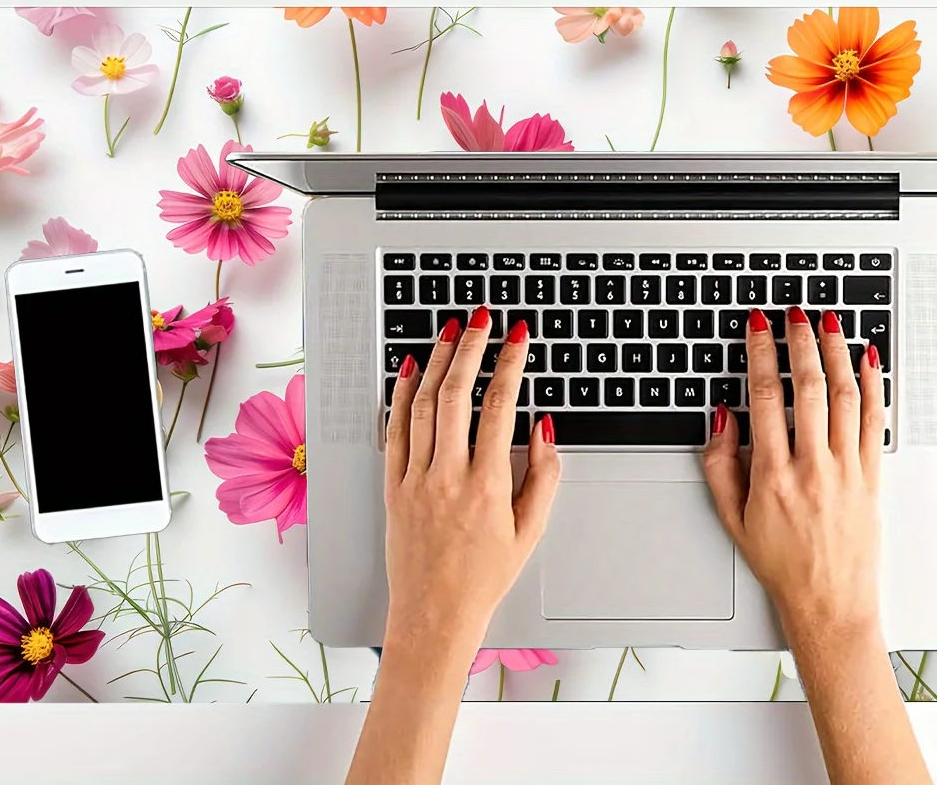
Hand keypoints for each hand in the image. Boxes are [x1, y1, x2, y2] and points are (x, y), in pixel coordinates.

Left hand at [382, 308, 559, 654]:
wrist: (433, 617)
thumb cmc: (484, 578)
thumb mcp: (531, 531)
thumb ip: (544, 475)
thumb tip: (544, 427)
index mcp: (487, 485)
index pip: (499, 407)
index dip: (510, 364)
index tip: (518, 338)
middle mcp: (448, 477)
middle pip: (457, 394)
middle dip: (471, 348)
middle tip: (481, 319)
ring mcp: (415, 480)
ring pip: (423, 405)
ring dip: (437, 361)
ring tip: (449, 331)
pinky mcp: (392, 487)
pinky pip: (394, 430)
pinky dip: (400, 395)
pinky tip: (408, 369)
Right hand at [702, 306, 884, 645]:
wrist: (831, 606)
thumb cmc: (782, 564)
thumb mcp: (732, 518)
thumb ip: (719, 463)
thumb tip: (721, 415)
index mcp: (772, 475)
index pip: (764, 396)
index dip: (760, 353)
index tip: (758, 326)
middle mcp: (812, 468)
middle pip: (807, 387)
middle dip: (799, 341)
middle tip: (794, 312)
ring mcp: (847, 471)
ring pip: (844, 396)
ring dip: (836, 352)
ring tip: (829, 322)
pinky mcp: (873, 477)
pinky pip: (875, 421)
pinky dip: (874, 385)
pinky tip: (869, 359)